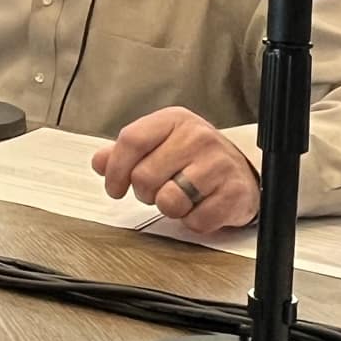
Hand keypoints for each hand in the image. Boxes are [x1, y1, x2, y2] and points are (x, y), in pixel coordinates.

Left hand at [92, 107, 260, 234]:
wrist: (241, 172)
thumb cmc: (195, 158)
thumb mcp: (160, 144)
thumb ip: (126, 152)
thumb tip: (100, 161)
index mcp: (175, 120)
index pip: (131, 140)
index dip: (115, 169)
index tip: (114, 188)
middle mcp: (198, 137)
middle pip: (145, 176)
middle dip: (145, 193)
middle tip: (159, 190)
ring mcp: (219, 164)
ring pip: (169, 200)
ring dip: (169, 208)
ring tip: (181, 197)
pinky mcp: (234, 192)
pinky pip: (195, 220)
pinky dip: (193, 221)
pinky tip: (201, 206)